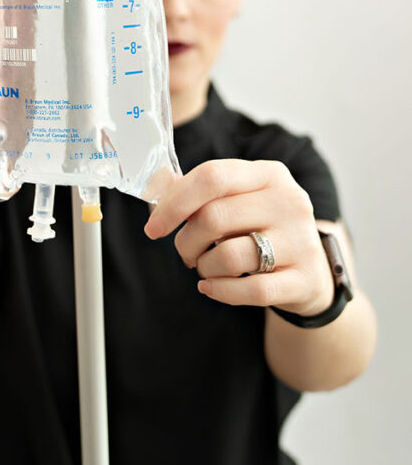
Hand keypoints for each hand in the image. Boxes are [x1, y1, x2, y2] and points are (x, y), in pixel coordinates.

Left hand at [144, 159, 333, 315]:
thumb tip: (156, 183)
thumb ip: (198, 191)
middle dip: (186, 240)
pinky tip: (211, 286)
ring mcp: (301, 241)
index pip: (212, 176)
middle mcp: (289, 202)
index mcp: (269, 174)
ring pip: (229, 255)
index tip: (153, 226)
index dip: (174, 202)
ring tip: (205, 266)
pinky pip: (250, 290)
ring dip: (204, 266)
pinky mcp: (305, 280)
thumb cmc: (261, 229)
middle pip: (214, 217)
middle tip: (185, 251)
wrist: (312, 272)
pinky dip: (220, 291)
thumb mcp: (238, 200)